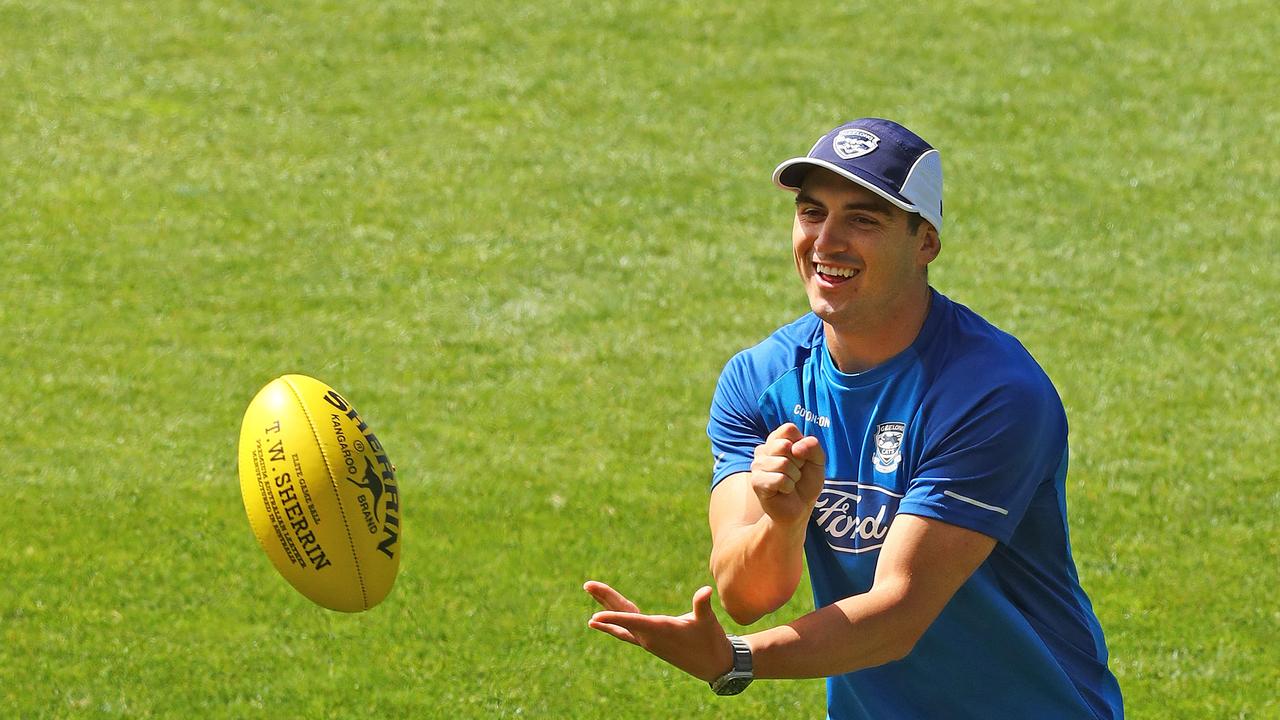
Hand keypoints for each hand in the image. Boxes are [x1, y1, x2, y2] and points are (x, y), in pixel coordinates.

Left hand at [584, 581, 734, 682]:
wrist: (713, 665)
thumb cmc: (710, 641)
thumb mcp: (707, 622)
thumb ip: (702, 606)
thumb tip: (705, 591)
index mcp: (660, 630)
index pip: (631, 621)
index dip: (613, 618)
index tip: (594, 617)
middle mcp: (648, 637)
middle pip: (621, 615)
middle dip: (604, 599)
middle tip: (587, 584)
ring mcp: (647, 641)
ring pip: (621, 621)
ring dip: (606, 606)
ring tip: (590, 592)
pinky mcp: (649, 642)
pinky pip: (625, 631)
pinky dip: (612, 623)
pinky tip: (598, 621)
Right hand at [750, 423, 826, 525]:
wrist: (799, 508)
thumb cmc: (806, 483)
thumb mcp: (818, 462)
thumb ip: (813, 447)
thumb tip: (795, 447)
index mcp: (777, 440)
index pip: (788, 429)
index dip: (801, 444)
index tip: (801, 457)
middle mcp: (764, 450)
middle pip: (785, 445)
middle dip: (798, 462)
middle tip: (796, 472)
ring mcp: (757, 465)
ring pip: (783, 463)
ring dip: (794, 477)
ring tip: (790, 482)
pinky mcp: (756, 481)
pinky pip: (779, 479)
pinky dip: (788, 487)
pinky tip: (784, 490)